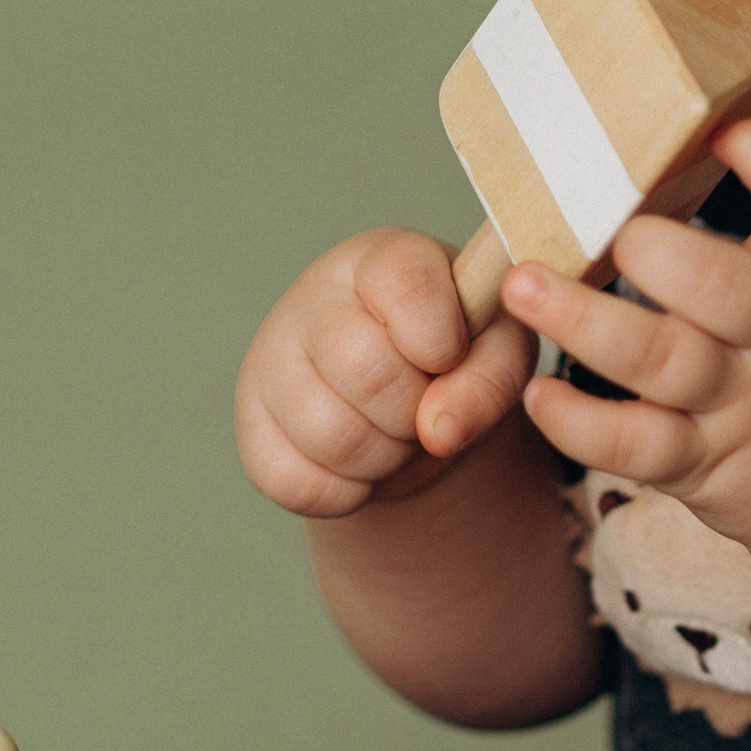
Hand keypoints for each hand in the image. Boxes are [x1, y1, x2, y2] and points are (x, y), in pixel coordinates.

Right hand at [234, 229, 538, 517]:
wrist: (406, 401)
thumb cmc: (458, 358)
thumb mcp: (499, 354)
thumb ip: (490, 378)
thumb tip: (439, 429)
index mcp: (384, 258)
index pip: (405, 286)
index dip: (439, 341)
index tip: (449, 356)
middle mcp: (315, 297)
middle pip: (366, 371)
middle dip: (414, 411)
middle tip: (424, 406)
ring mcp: (272, 358)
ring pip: (330, 435)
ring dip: (385, 458)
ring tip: (395, 433)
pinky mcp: (252, 424)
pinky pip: (296, 481)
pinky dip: (346, 492)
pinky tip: (361, 462)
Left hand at [505, 118, 750, 568]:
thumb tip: (746, 97)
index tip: (725, 129)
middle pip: (730, 294)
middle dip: (668, 257)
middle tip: (615, 228)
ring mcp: (740, 405)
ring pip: (666, 365)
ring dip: (590, 324)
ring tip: (526, 285)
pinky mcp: (703, 465)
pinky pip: (639, 448)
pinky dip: (583, 426)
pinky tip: (538, 393)